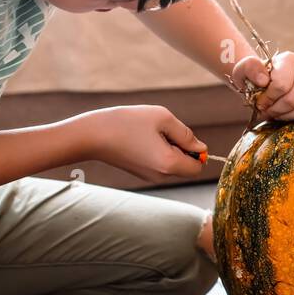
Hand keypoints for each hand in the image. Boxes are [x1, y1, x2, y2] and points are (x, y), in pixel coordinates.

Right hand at [75, 105, 205, 180]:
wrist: (92, 135)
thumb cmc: (126, 122)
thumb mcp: (162, 118)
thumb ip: (186, 134)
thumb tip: (201, 148)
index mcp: (169, 164)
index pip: (199, 167)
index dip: (197, 151)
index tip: (181, 135)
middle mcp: (161, 176)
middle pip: (187, 167)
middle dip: (183, 149)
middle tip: (163, 131)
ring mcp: (150, 177)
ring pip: (173, 164)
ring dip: (170, 148)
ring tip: (150, 133)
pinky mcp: (141, 173)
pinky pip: (160, 164)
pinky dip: (158, 151)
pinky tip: (142, 139)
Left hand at [231, 50, 293, 120]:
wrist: (269, 83)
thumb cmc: (256, 79)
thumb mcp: (244, 72)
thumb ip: (249, 69)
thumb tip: (264, 80)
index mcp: (288, 59)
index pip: (281, 85)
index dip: (268, 99)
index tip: (261, 102)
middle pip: (293, 99)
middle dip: (277, 110)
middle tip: (269, 111)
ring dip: (288, 116)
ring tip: (279, 113)